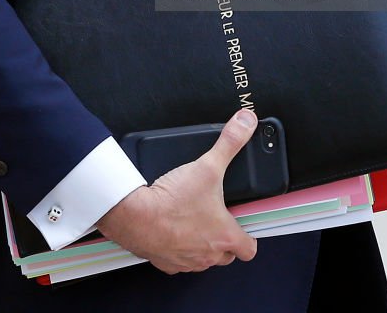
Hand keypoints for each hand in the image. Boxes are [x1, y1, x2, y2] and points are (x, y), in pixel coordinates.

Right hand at [96, 109, 258, 274]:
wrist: (136, 217)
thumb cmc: (172, 201)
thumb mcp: (208, 165)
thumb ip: (230, 143)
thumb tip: (246, 123)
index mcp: (224, 236)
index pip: (249, 249)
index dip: (249, 238)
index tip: (245, 227)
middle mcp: (208, 255)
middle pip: (226, 256)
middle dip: (225, 241)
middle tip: (218, 218)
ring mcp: (186, 262)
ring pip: (203, 259)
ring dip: (202, 245)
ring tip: (194, 221)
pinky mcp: (166, 262)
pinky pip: (179, 260)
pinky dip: (178, 249)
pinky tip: (173, 229)